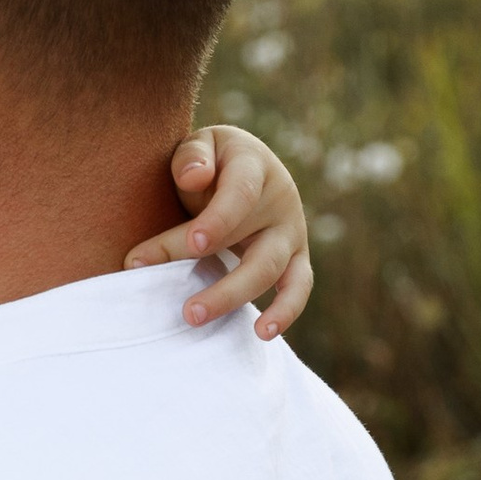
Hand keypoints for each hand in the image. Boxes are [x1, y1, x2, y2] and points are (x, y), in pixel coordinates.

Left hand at [126, 123, 313, 337]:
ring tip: (194, 317)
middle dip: (218, 276)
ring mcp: (291, 232)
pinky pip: (298, 287)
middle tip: (182, 305)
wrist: (238, 167)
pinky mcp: (295, 258)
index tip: (193, 243)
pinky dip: (285, 311)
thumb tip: (195, 177)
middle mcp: (281, 200)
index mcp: (254, 167)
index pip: (241, 194)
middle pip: (256, 245)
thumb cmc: (209, 160)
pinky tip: (262, 333)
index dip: (219, 219)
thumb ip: (192, 157)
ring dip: (233, 296)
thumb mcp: (199, 146)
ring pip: (271, 271)